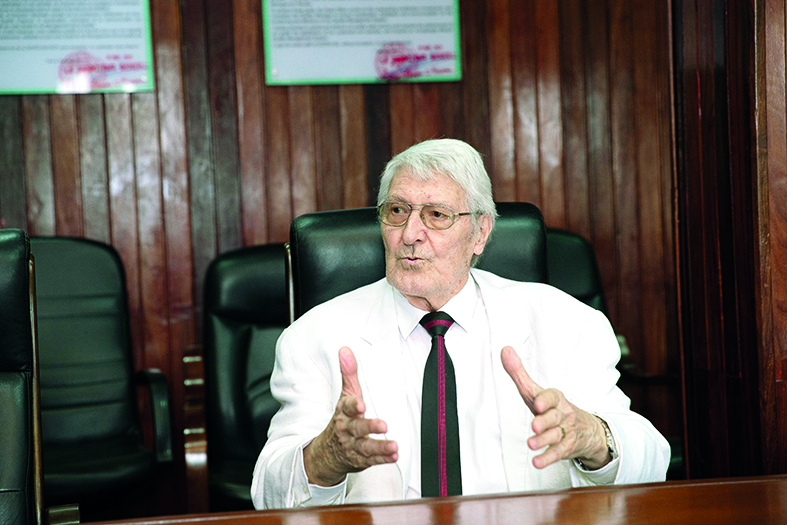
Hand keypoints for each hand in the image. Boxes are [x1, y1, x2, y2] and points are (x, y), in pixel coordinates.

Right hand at [303, 347, 398, 485]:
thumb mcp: (345, 395)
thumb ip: (348, 373)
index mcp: (344, 413)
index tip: (361, 405)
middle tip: (383, 425)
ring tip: (393, 446)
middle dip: (370, 427)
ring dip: (380, 447)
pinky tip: (394, 455)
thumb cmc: (342, 419)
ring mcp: (353, 446)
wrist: (327, 452)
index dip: (354, 406)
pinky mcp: (361, 460)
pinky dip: (383, 459)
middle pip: (357, 428)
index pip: (347, 407)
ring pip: (366, 447)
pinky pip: (372, 460)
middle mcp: (347, 430)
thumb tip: (345, 350)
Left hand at [500, 346, 609, 469]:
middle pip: (554, 418)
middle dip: (545, 422)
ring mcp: (565, 431)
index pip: (552, 397)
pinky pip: (557, 453)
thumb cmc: (552, 407)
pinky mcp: (565, 448)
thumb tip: (504, 350)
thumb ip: (519, 373)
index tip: (538, 404)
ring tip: (531, 444)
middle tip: (534, 426)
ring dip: (543, 441)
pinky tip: (537, 462)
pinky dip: (547, 458)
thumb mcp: (535, 391)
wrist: (585, 429)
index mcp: (555, 399)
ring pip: (556, 436)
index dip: (546, 400)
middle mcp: (562, 414)